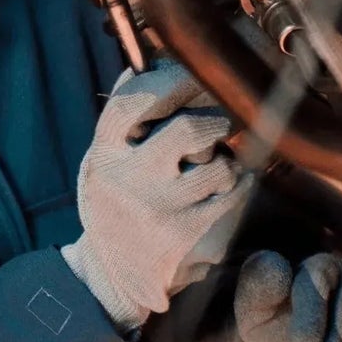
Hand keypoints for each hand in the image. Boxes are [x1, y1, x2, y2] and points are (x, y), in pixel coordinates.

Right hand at [62, 60, 254, 330]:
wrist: (116, 274)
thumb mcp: (104, 160)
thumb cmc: (117, 202)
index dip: (168, 81)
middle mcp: (128, 184)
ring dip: (225, 163)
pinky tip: (221, 194)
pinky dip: (237, 188)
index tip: (193, 75)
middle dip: (211, 123)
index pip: (133, 104)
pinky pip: (236, 197)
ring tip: (209, 172)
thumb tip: (140, 67)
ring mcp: (162, 214)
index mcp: (104, 157)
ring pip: (221, 167)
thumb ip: (122, 119)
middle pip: (187, 130)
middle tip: (215, 127)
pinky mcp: (193, 240)